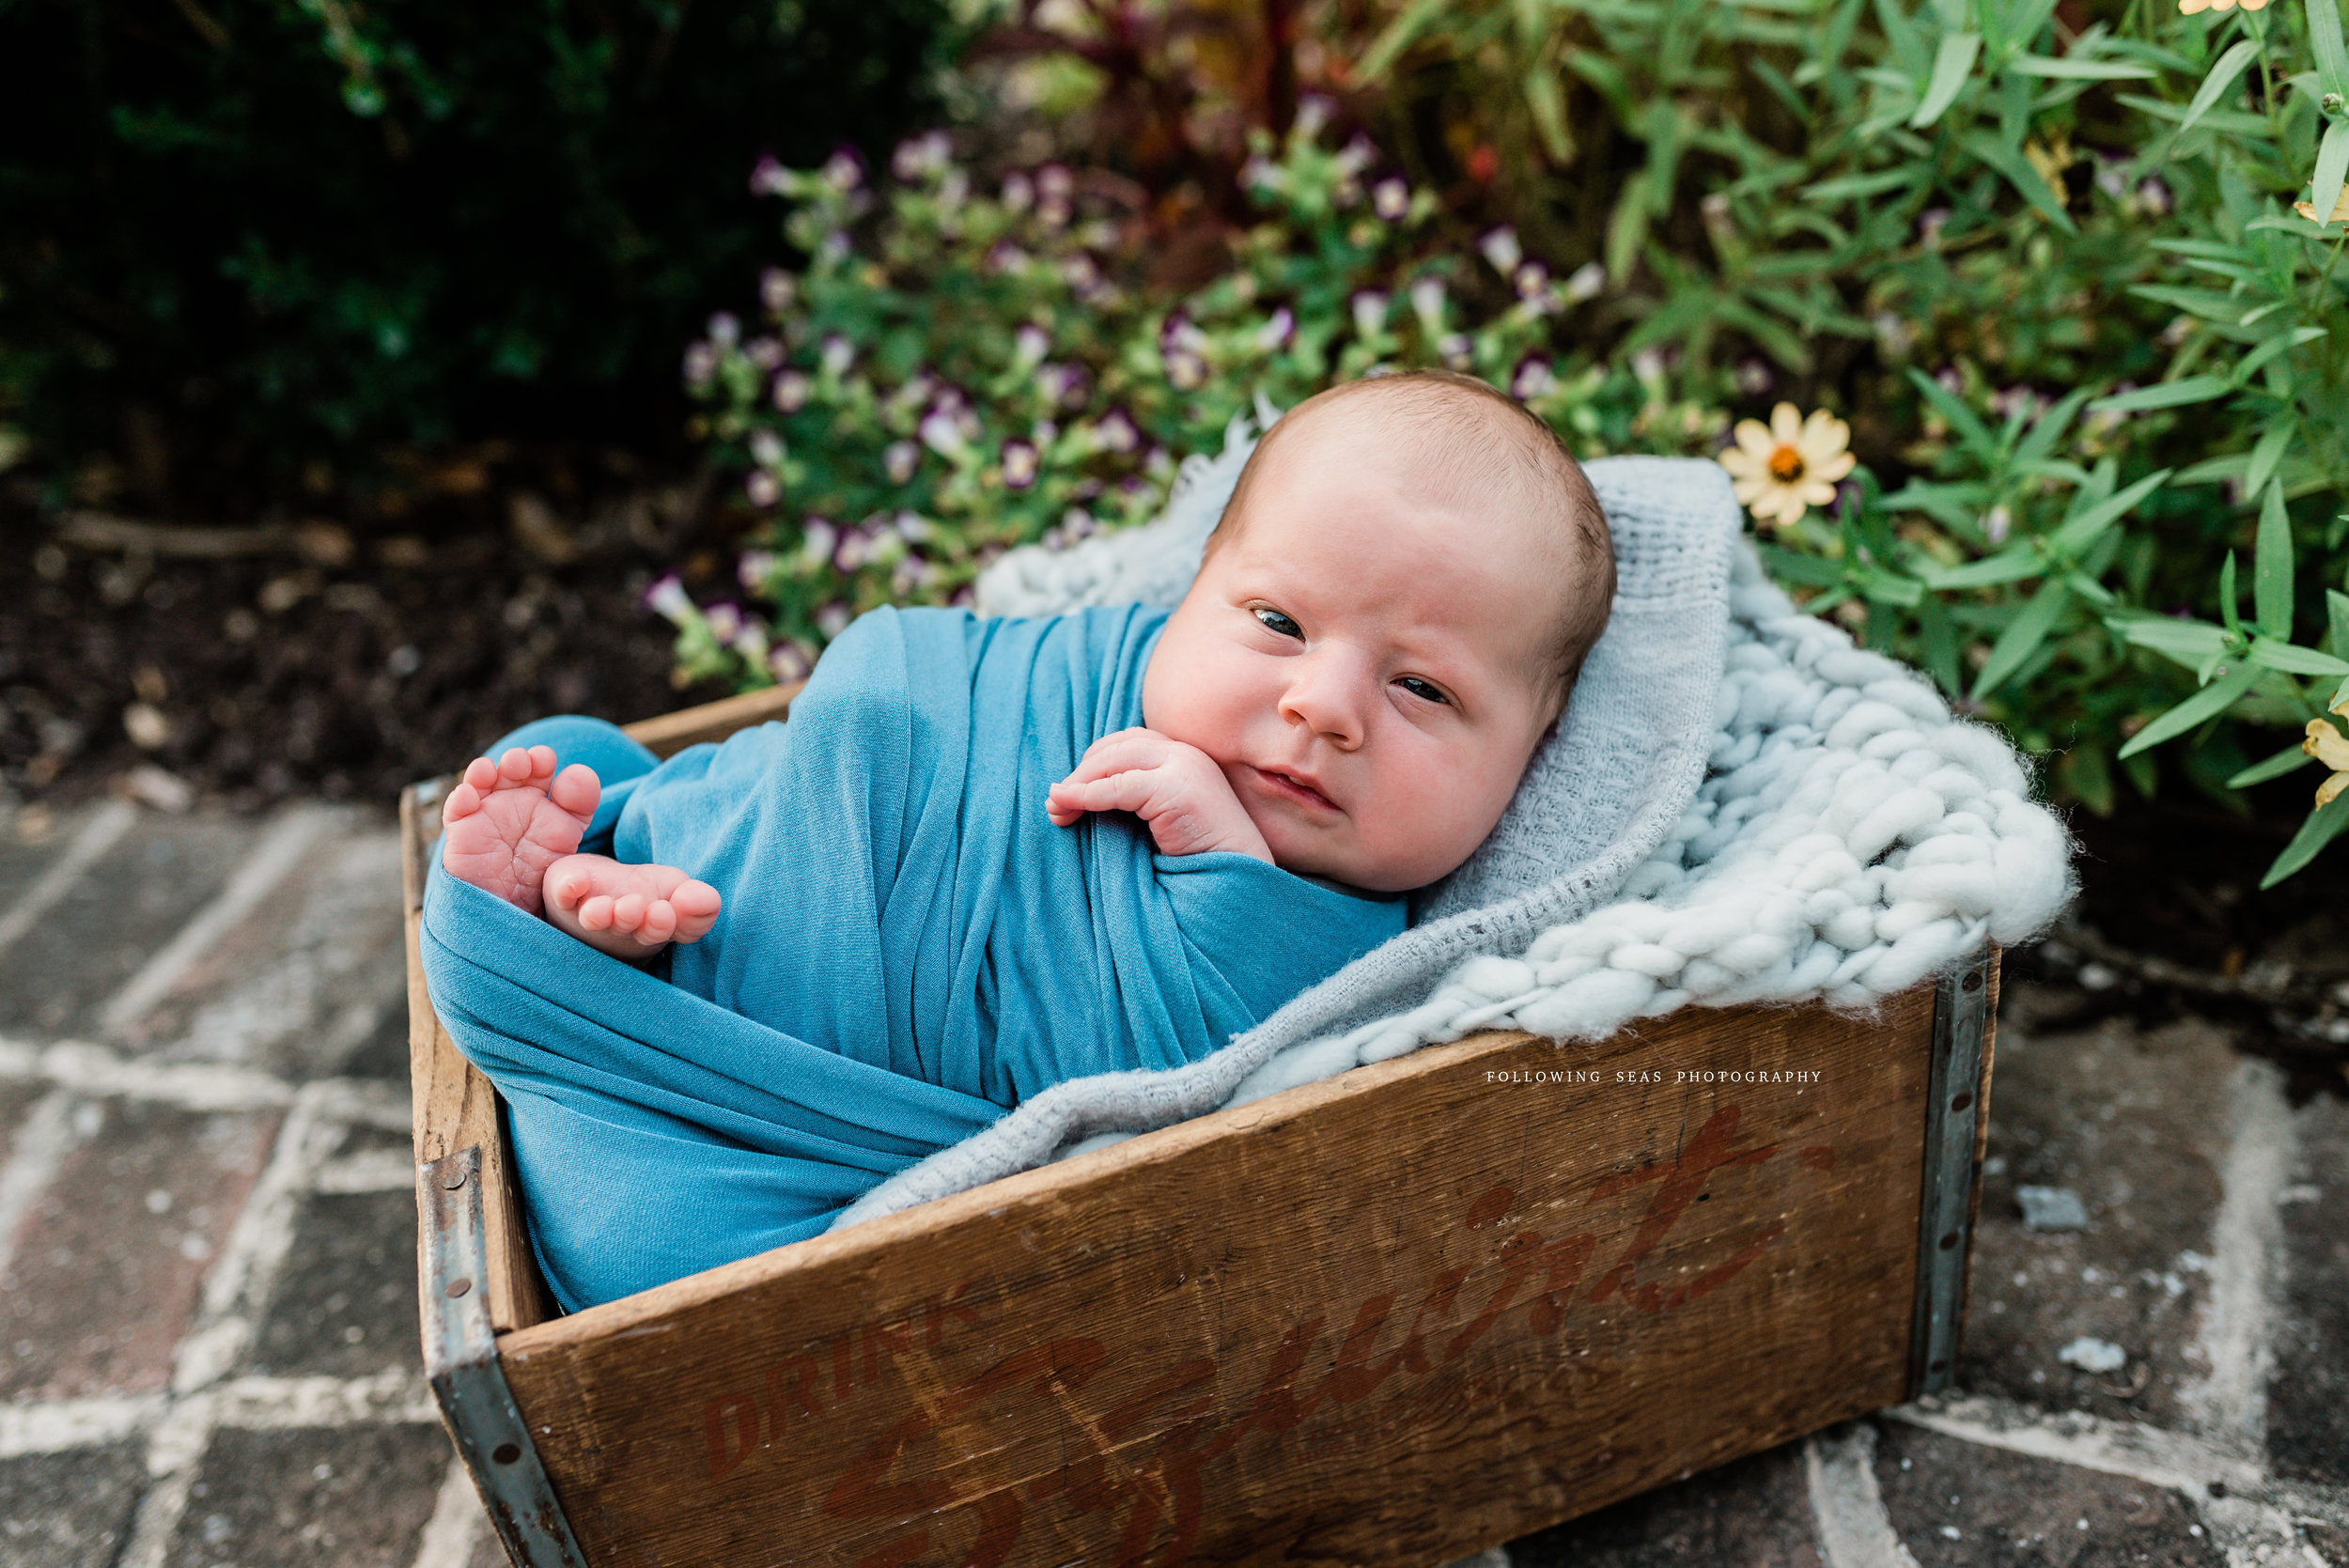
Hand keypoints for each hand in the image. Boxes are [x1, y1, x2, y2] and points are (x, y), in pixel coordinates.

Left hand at [540, 852, 722, 961]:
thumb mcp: (678, 890)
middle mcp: (625, 927)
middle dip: (647, 922)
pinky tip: (575, 882)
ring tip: (615, 908)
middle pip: (638, 930)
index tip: (682, 910)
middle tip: (653, 911)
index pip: (682, 929)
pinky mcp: (564, 898)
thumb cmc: (641, 892)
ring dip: (607, 914)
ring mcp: (592, 914)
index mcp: (658, 926)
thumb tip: (703, 900)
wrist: (591, 887)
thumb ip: (699, 901)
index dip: (685, 922)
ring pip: (598, 919)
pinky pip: (563, 895)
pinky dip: (568, 887)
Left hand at [1047, 728, 1272, 862]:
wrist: (1238, 880)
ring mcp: (1184, 767)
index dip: (1090, 765)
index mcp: (1182, 758)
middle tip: (1054, 807)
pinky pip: (1118, 786)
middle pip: (1115, 746)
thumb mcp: (1156, 822)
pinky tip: (1067, 809)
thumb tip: (1068, 797)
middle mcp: (1185, 754)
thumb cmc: (1195, 859)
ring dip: (1078, 784)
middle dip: (1079, 774)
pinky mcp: (1177, 788)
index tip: (1065, 797)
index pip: (1125, 743)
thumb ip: (1128, 802)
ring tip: (1056, 812)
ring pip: (1113, 760)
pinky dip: (1086, 796)